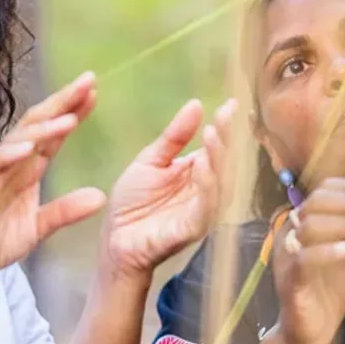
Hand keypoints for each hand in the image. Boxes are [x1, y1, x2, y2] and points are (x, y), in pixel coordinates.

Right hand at [0, 72, 106, 294]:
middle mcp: (11, 162)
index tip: (94, 93)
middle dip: (62, 102)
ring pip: (18, 140)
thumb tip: (101, 197)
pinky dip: (9, 154)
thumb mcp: (38, 227)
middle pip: (38, 124)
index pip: (54, 133)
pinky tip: (27, 147)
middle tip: (86, 82)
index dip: (73, 111)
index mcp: (28, 168)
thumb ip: (66, 211)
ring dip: (44, 128)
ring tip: (69, 118)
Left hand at [101, 98, 235, 277]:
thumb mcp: (151, 160)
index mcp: (197, 174)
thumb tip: (197, 105)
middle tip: (224, 117)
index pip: (217, 148)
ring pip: (220, 185)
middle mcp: (205, 192)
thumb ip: (175, 137)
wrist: (113, 238)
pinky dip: (207, 187)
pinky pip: (205, 208)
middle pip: (223, 164)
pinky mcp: (190, 229)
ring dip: (218, 160)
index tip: (231, 105)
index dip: (225, 127)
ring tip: (212, 135)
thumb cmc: (132, 202)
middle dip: (225, 140)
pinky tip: (202, 166)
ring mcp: (200, 211)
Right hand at [271, 178, 344, 343]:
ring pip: (313, 225)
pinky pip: (306, 257)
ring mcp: (287, 254)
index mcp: (303, 220)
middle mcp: (291, 231)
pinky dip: (332, 250)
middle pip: (318, 201)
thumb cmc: (328, 288)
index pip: (325, 189)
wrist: (310, 328)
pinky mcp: (291, 278)